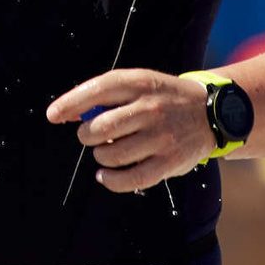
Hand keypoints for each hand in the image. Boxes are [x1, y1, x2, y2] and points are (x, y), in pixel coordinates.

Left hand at [44, 69, 215, 192]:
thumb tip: (67, 114)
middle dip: (86, 135)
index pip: (97, 91)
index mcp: (139, 84)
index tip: (53, 116)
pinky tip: (105, 176)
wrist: (212, 111)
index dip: (70, 104)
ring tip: (106, 151)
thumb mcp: (139, 83)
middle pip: (100, 127)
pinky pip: (131, 179)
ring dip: (100, 156)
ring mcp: (161, 136)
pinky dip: (110, 180)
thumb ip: (106, 95)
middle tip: (90, 136)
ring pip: (112, 154)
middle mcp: (150, 109)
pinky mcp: (169, 162)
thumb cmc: (162, 97)